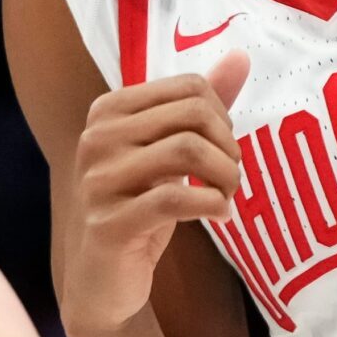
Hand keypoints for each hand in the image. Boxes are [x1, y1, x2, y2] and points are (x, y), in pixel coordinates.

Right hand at [62, 53, 249, 333]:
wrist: (101, 280)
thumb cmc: (138, 207)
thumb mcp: (167, 152)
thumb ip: (201, 106)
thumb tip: (240, 56)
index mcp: (108, 110)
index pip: (189, 88)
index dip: (222, 117)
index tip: (223, 149)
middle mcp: (96, 138)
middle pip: (193, 115)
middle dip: (228, 145)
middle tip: (232, 176)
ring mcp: (99, 181)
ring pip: (187, 150)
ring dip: (226, 176)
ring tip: (228, 195)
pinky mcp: (110, 223)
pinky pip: (176, 199)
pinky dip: (213, 204)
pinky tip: (221, 215)